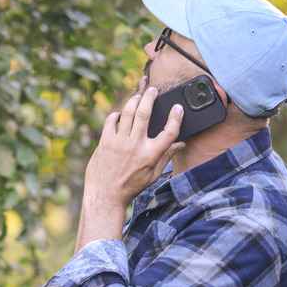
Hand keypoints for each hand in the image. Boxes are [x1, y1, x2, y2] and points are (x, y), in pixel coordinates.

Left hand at [84, 86, 184, 209]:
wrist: (106, 195)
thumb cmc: (130, 186)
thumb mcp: (153, 175)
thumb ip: (166, 157)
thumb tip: (181, 144)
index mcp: (150, 155)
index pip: (169, 132)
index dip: (176, 118)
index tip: (177, 108)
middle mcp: (135, 146)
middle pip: (145, 114)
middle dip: (151, 97)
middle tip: (153, 90)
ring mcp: (119, 143)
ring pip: (128, 113)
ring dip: (134, 100)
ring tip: (138, 96)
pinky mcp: (105, 142)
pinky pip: (111, 121)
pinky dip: (116, 115)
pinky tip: (120, 115)